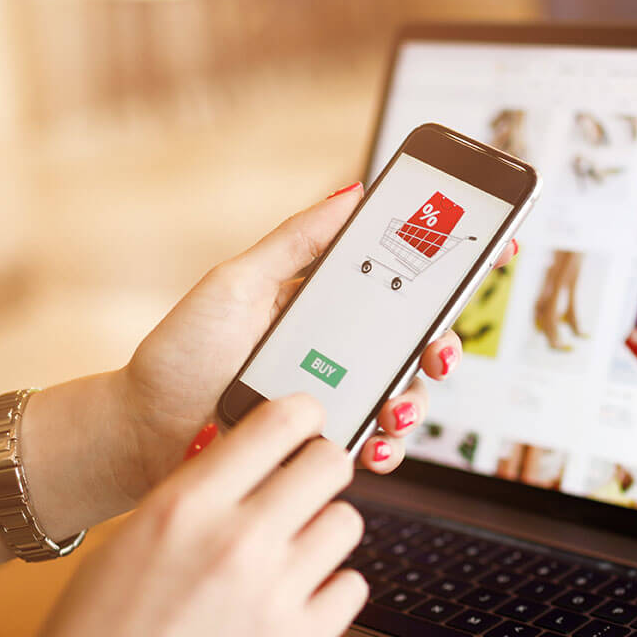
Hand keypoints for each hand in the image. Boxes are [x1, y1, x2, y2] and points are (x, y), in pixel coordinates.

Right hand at [0, 396, 365, 636]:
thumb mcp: (118, 553)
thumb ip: (183, 508)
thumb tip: (232, 472)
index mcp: (183, 505)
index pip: (279, 421)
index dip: (300, 416)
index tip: (304, 423)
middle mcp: (237, 540)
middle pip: (330, 462)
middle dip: (321, 468)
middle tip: (307, 487)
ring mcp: (275, 595)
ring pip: (347, 523)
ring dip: (324, 531)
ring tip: (294, 554)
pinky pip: (351, 589)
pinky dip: (331, 591)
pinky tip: (298, 603)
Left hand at [113, 183, 515, 495]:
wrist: (141, 429)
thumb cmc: (180, 353)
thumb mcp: (237, 282)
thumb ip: (297, 242)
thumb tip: (353, 191)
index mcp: (325, 301)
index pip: (401, 275)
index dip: (452, 263)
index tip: (495, 246)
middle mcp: (339, 347)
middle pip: (418, 339)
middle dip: (444, 342)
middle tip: (440, 347)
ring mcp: (336, 394)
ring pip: (406, 393)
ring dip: (416, 399)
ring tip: (396, 405)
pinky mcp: (325, 440)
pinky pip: (376, 443)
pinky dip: (386, 445)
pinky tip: (373, 444)